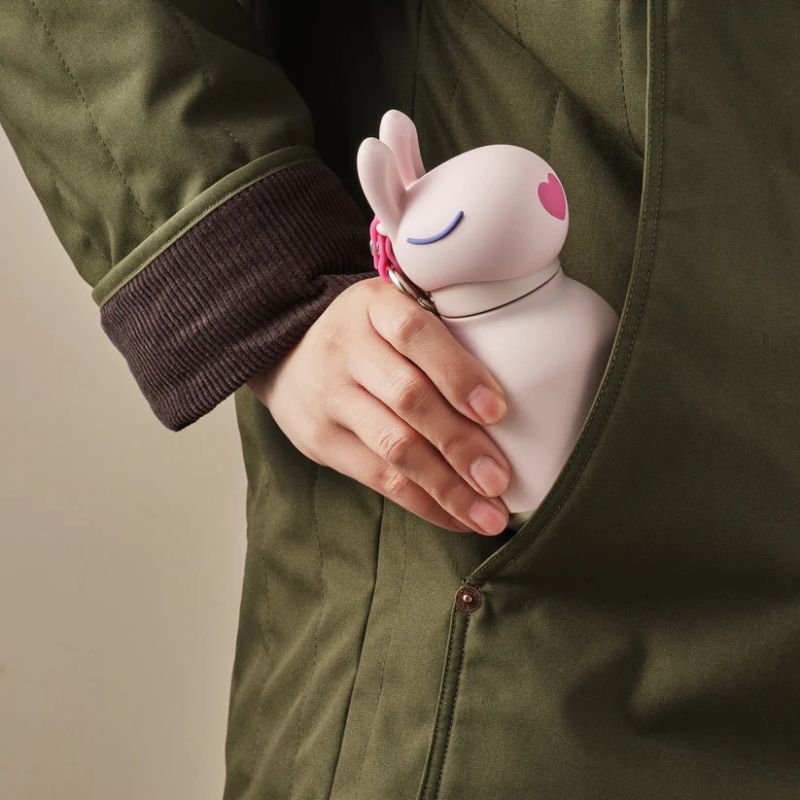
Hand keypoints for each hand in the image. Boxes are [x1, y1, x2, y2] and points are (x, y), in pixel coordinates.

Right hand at [247, 276, 511, 534]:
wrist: (286, 353)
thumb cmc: (369, 335)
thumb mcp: (393, 309)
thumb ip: (441, 334)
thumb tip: (524, 385)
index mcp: (373, 306)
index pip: (416, 334)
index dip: (458, 373)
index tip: (498, 410)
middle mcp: (346, 348)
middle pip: (407, 398)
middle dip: (460, 444)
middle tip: (500, 478)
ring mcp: (329, 397)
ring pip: (393, 447)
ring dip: (447, 486)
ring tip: (489, 514)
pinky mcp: (321, 441)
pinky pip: (378, 479)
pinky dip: (424, 503)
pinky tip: (457, 517)